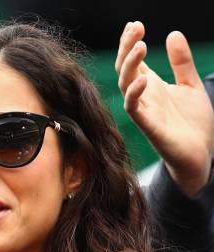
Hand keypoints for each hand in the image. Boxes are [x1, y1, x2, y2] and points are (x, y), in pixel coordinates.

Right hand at [116, 21, 213, 195]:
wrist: (199, 154)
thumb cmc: (193, 124)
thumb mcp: (191, 85)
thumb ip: (181, 63)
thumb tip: (173, 34)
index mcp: (152, 86)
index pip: (133, 61)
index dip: (130, 42)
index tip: (135, 24)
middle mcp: (144, 97)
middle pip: (125, 68)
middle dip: (126, 48)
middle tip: (136, 28)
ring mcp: (145, 111)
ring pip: (125, 85)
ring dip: (130, 65)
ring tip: (141, 45)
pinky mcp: (149, 126)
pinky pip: (134, 109)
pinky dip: (134, 93)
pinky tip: (144, 78)